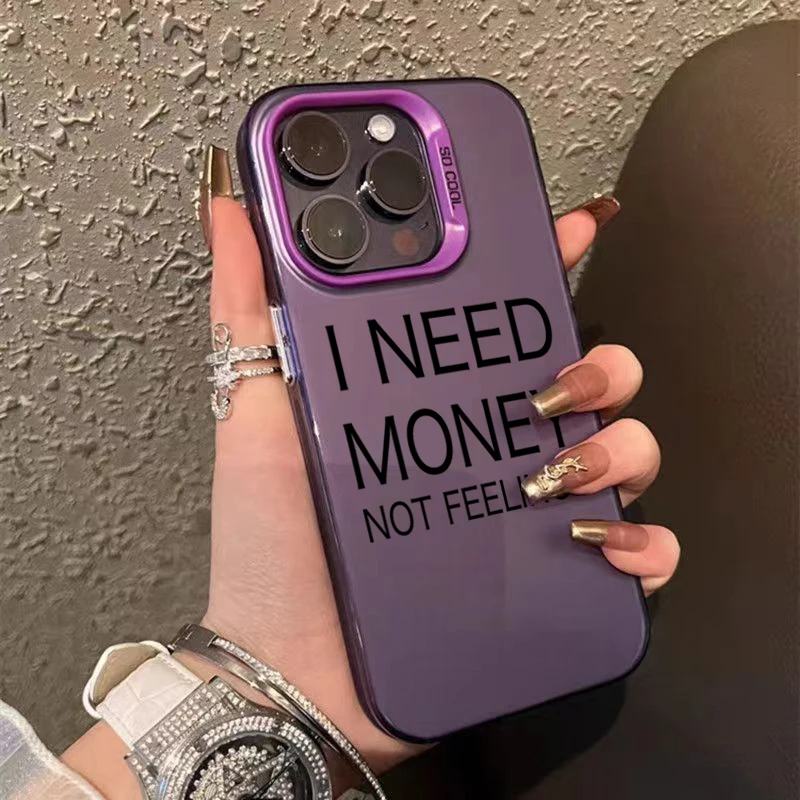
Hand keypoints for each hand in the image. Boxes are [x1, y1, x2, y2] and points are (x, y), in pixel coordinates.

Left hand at [201, 176, 678, 777]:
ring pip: (627, 450)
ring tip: (556, 471)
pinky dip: (642, 543)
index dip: (549, 263)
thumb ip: (247, 307)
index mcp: (438, 395)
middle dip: (600, 361)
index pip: (510, 316)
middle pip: (591, 376)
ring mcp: (527, 512)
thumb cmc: (270, 537)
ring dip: (620, 446)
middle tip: (549, 384)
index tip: (568, 227)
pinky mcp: (548, 581)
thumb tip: (232, 208)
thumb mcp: (256, 408)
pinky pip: (637, 553)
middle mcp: (493, 444)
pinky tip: (597, 541)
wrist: (288, 661)